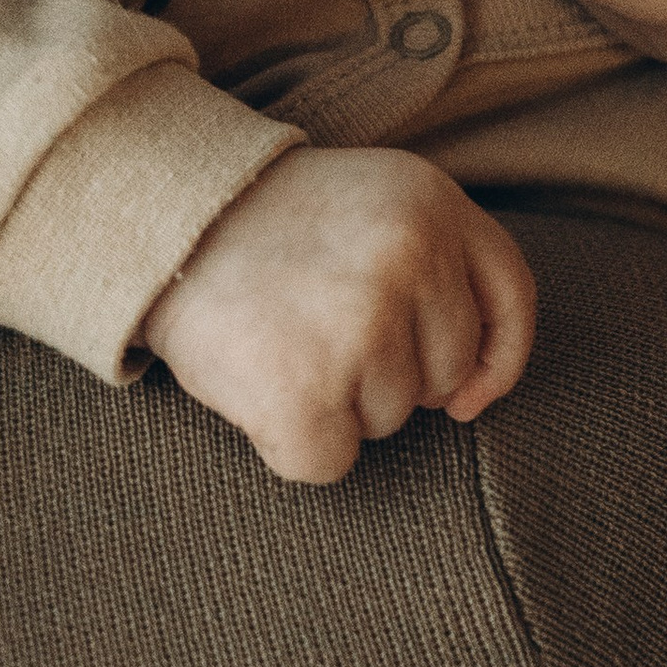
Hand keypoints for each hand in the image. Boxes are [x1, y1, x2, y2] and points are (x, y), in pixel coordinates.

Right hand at [142, 146, 536, 487]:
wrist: (156, 224)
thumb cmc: (265, 230)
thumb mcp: (372, 203)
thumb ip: (437, 264)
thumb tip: (470, 391)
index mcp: (433, 204)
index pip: (510, 299)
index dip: (495, 360)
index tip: (467, 397)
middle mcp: (410, 259)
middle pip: (445, 376)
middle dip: (389, 375)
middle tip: (313, 325)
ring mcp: (362, 327)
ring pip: (388, 421)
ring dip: (336, 405)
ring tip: (279, 342)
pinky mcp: (307, 392)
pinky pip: (330, 463)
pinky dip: (291, 444)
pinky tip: (257, 386)